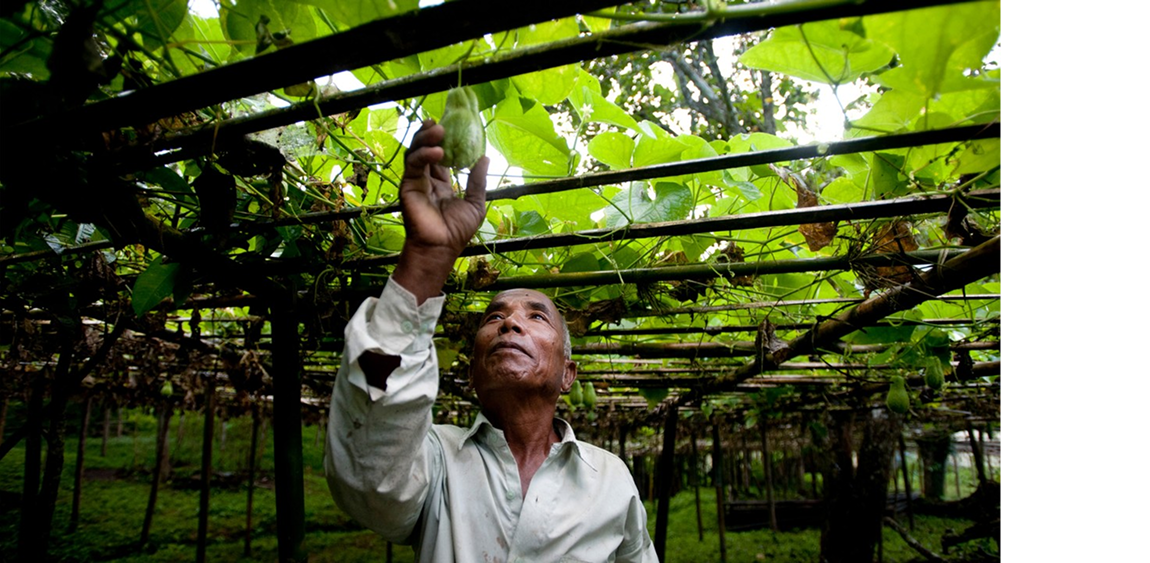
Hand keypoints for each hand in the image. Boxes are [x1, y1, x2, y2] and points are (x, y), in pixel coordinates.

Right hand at [392, 119, 488, 301]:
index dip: (445, 142)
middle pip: (425, 150)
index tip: (452, 127)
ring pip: (415, 152)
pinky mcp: (407, 186)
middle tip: (441, 123)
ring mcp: (416, 182)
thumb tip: (485, 157)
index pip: (440, 157)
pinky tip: (437, 152)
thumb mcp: (475, 203)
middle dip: (431, 134)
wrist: (441, 248)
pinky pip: (412, 165)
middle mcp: (427, 180)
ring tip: (438, 129)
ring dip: (425, 139)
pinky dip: (423, 155)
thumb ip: (477, 180)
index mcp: (442, 184)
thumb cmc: (457, 231)